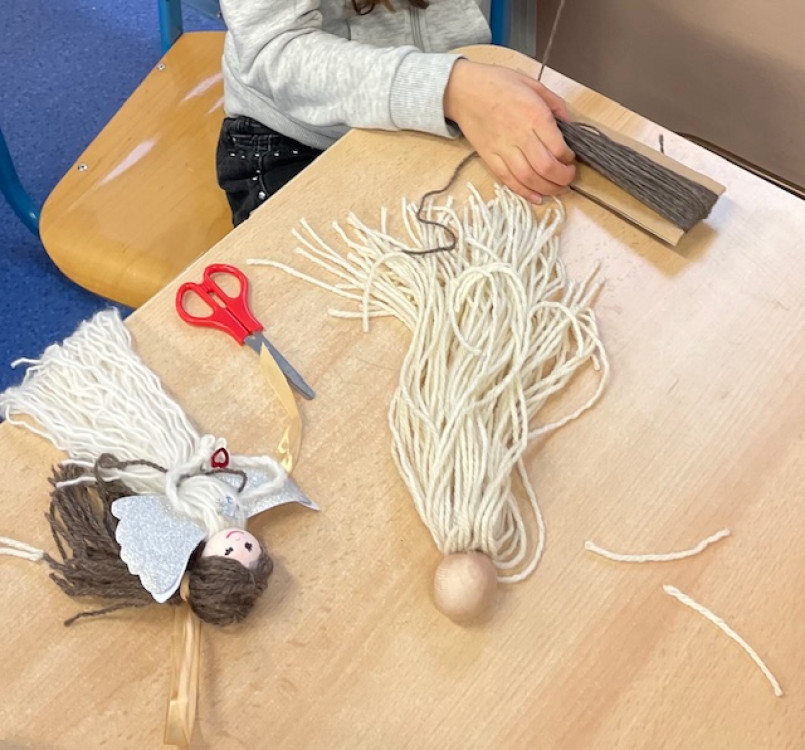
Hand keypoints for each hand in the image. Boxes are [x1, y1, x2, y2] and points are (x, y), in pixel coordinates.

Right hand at [444, 60, 574, 202]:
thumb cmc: (498, 83)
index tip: (570, 157)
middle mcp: (520, 135)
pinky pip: (508, 180)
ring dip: (547, 188)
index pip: (558, 147)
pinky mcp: (489, 158)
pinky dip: (524, 192)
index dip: (568, 158)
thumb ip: (554, 103)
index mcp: (534, 115)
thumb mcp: (532, 83)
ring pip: (528, 178)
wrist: (463, 90)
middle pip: (546, 167)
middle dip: (562, 178)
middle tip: (568, 178)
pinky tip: (537, 197)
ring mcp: (503, 149)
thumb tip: (568, 123)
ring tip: (557, 189)